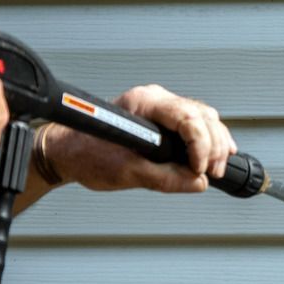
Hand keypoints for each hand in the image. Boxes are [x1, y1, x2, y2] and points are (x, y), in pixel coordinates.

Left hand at [40, 85, 236, 192]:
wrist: (67, 152)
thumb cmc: (86, 154)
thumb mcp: (128, 173)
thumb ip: (166, 179)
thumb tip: (197, 183)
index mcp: (144, 104)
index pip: (189, 118)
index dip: (202, 147)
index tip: (200, 170)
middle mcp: (155, 100)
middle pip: (204, 116)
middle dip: (215, 147)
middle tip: (211, 173)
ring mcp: (160, 108)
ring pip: (205, 119)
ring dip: (216, 145)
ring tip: (213, 169)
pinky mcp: (162, 120)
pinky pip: (197, 125)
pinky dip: (210, 141)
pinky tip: (216, 155)